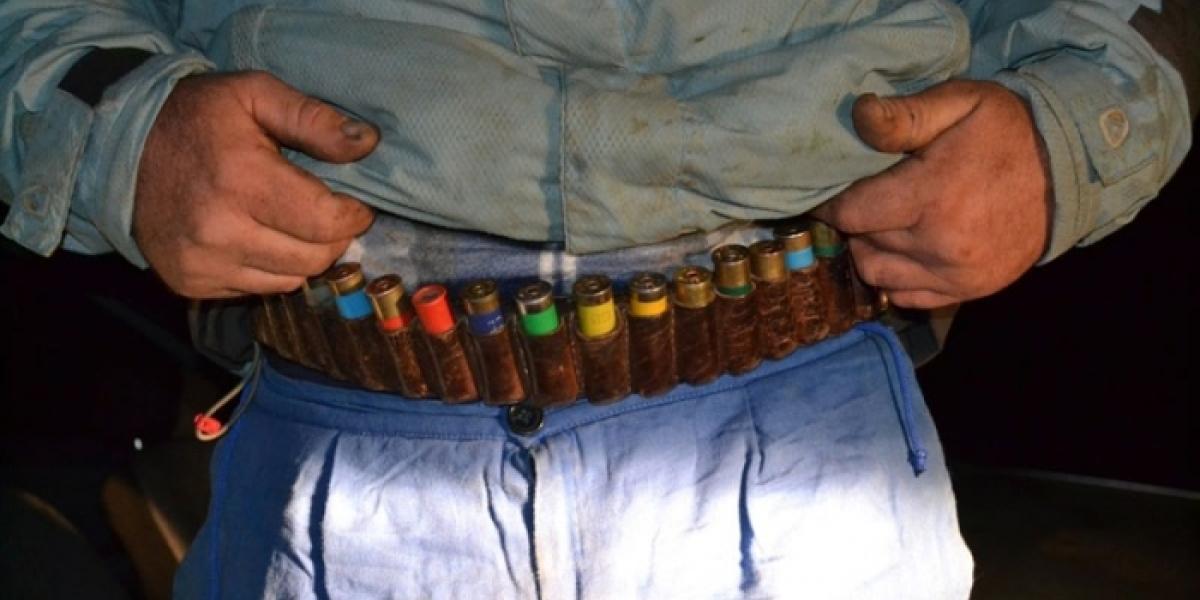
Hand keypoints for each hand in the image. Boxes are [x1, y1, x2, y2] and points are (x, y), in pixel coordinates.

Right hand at [134, 71, 378, 297]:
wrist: (119, 146)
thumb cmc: (197, 116)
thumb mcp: (255, 94)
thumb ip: (313, 118)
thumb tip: (367, 143)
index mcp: (241, 178)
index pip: (326, 222)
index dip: (352, 215)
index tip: (353, 203)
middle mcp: (219, 230)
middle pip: (314, 258)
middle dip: (332, 237)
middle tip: (324, 213)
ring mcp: (201, 262)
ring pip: (290, 280)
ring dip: (303, 256)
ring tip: (290, 224)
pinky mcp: (189, 284)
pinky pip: (257, 290)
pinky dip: (269, 269)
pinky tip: (256, 237)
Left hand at [812, 80, 1051, 308]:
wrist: (1067, 173)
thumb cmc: (1005, 132)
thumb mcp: (961, 104)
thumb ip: (905, 115)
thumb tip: (859, 114)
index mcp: (933, 196)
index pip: (851, 214)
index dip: (833, 201)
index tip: (832, 188)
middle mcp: (941, 245)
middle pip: (862, 242)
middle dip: (856, 220)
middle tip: (867, 198)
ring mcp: (956, 275)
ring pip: (877, 273)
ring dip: (871, 249)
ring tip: (885, 222)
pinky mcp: (967, 291)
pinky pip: (907, 296)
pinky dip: (897, 275)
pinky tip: (907, 247)